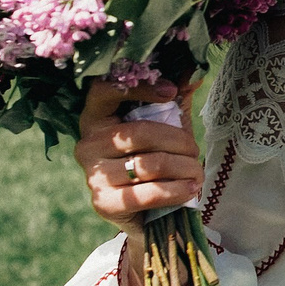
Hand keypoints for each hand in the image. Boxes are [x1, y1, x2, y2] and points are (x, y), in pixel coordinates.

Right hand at [74, 77, 203, 240]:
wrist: (147, 213)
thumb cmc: (154, 160)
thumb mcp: (165, 126)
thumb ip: (175, 100)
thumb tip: (195, 73)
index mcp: (96, 118)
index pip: (104, 90)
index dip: (139, 88)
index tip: (171, 91)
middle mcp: (87, 144)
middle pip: (141, 133)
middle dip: (179, 141)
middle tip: (196, 151)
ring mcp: (93, 176)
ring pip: (149, 164)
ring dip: (184, 168)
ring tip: (197, 173)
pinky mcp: (104, 203)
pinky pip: (148, 193)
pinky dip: (177, 190)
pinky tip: (191, 189)